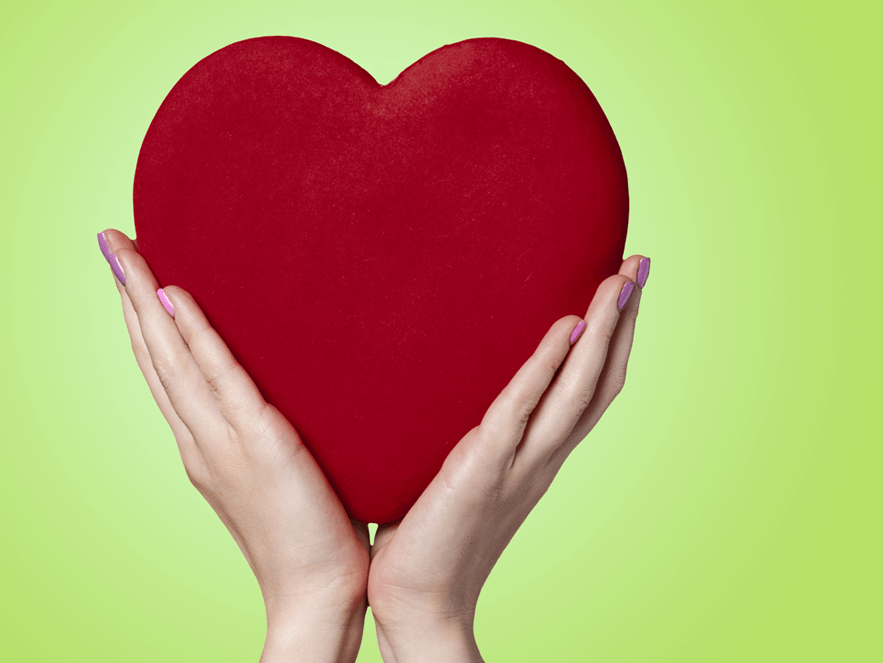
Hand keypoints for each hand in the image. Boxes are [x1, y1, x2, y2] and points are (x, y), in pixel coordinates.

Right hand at [98, 229, 370, 662]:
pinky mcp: (258, 445)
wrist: (315, 592)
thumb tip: (282, 391)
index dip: (144, 320)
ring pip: (172, 360)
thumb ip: (266, 429)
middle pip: (155, 355)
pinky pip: (219, 379)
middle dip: (129, 296)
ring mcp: (222, 441)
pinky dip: (192, 337)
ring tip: (123, 252)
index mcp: (204, 443)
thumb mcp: (278, 469)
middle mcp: (200, 438)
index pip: (166, 370)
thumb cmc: (312, 531)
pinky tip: (175, 297)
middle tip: (110, 241)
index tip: (131, 272)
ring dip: (145, 302)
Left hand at [366, 255, 648, 662]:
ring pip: (577, 391)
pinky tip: (565, 328)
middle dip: (624, 322)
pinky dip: (547, 368)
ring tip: (620, 280)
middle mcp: (540, 458)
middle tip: (640, 264)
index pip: (588, 390)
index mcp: (536, 457)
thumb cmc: (430, 535)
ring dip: (604, 333)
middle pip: (599, 381)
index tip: (623, 289)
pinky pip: (519, 412)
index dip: (613, 341)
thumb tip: (453, 386)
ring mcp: (518, 466)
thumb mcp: (460, 471)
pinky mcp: (481, 473)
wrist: (418, 602)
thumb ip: (474, 435)